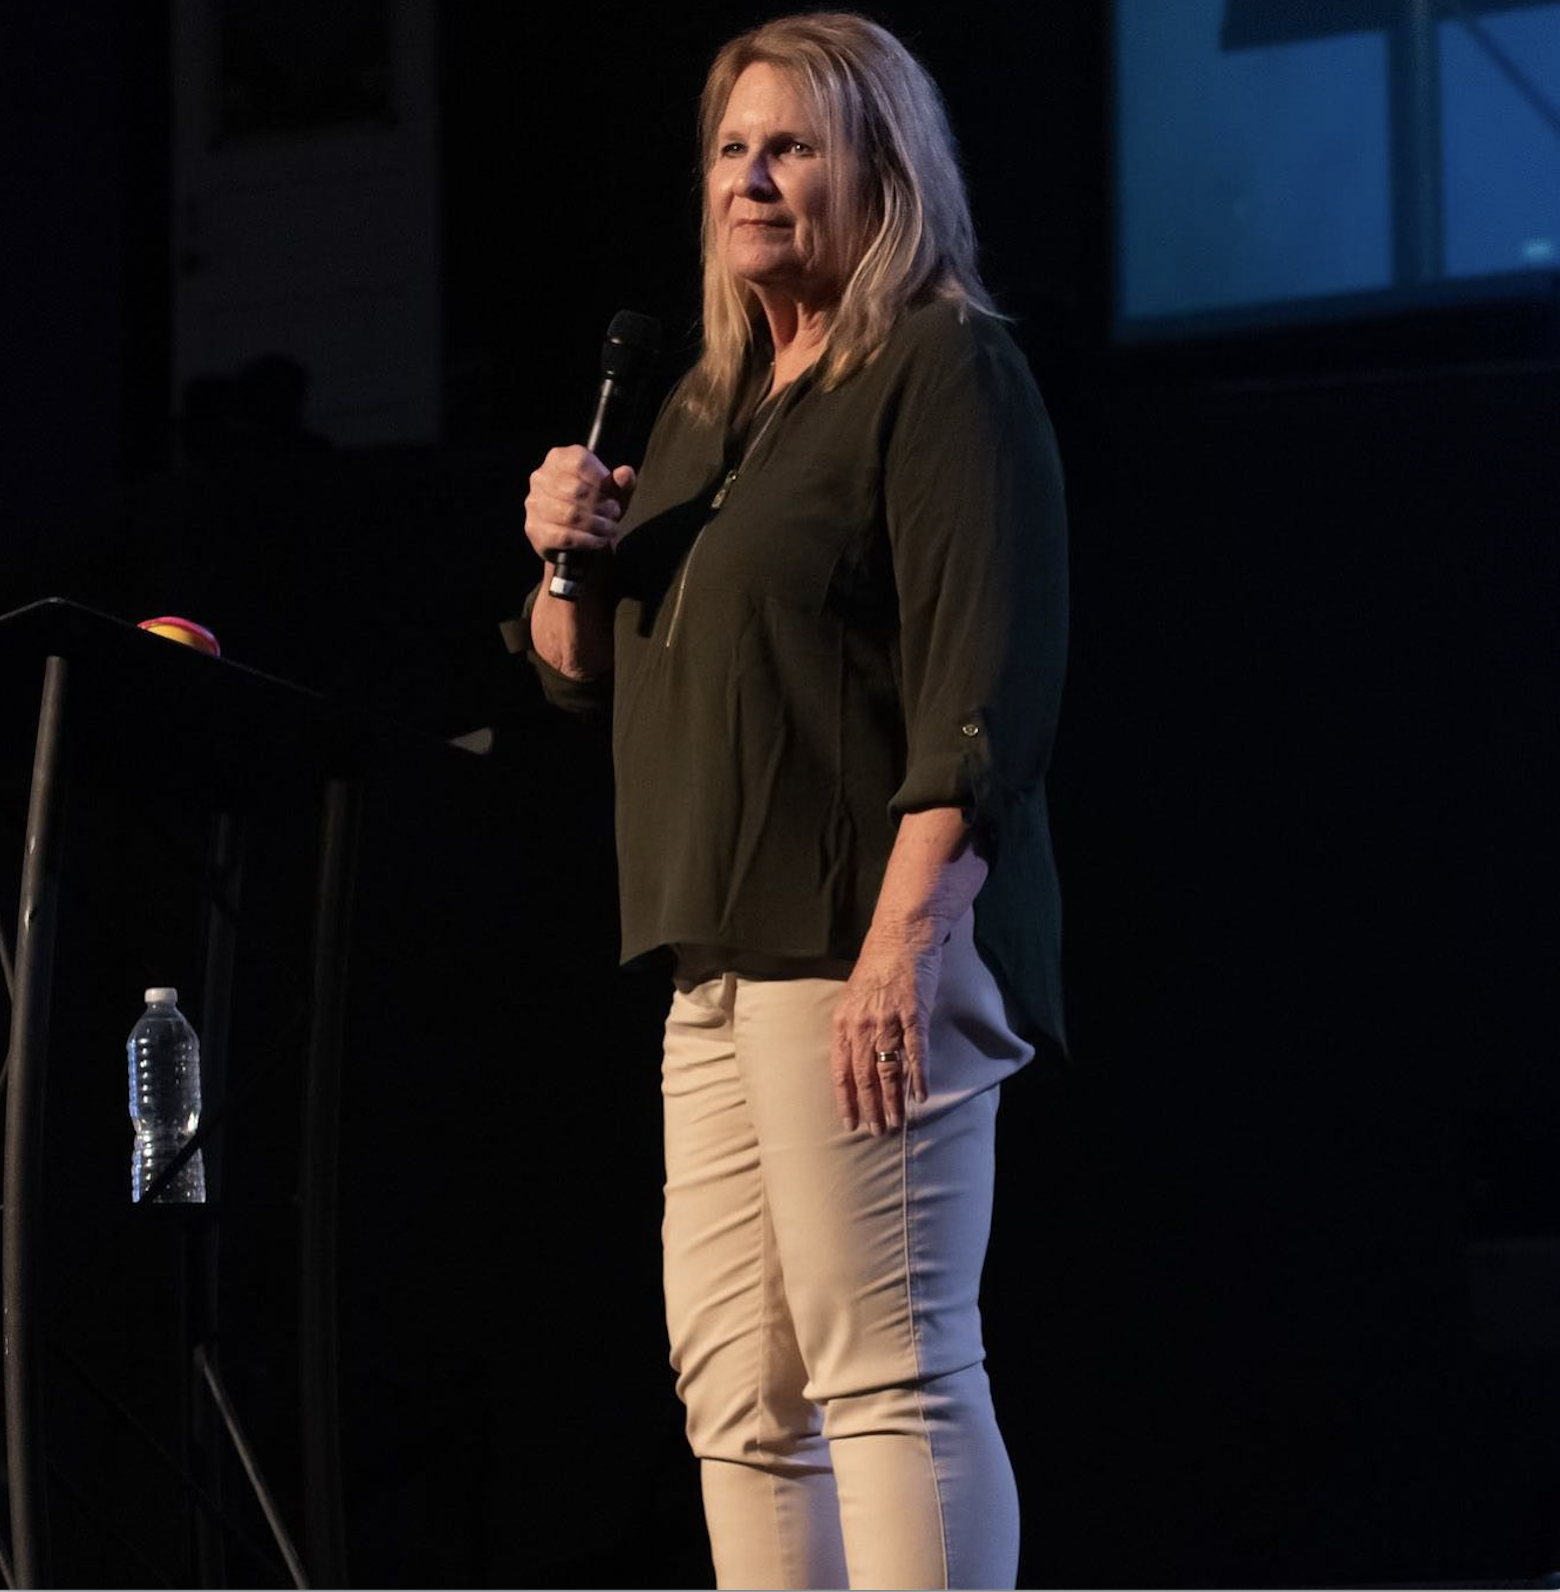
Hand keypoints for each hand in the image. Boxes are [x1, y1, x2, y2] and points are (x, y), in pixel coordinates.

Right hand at [524, 445, 636, 564]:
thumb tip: (625, 473)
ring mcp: (534, 503)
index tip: (612, 494)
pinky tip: (599, 540)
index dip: (601, 480)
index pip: (579, 462)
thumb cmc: (596, 507)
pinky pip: (564, 536)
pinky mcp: (534, 529)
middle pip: (575, 490)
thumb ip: (622, 482)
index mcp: (558, 458)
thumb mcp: (614, 493)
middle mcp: (541, 477)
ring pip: (569, 514)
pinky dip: (587, 540)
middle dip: (601, 505)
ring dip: (597, 524)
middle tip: (614, 514)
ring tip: (610, 528)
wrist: (578, 540)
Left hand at [831, 923, 944, 1134]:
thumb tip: (854, 1058)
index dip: (846, 1100)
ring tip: (895, 1122)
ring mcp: (888, 1021)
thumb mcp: (852, 998)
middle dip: (870, 1107)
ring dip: (892, 1100)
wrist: (900, 936)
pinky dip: (918, 1076)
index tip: (850, 1123)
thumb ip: (852, 1028)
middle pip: (864, 1077)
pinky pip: (915, 1053)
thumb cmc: (876, 966)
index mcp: (843, 1023)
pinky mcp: (914, 1015)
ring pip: (888, 1070)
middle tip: (876, 1131)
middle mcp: (862, 1026)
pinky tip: (921, 1096)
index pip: (840, 1071)